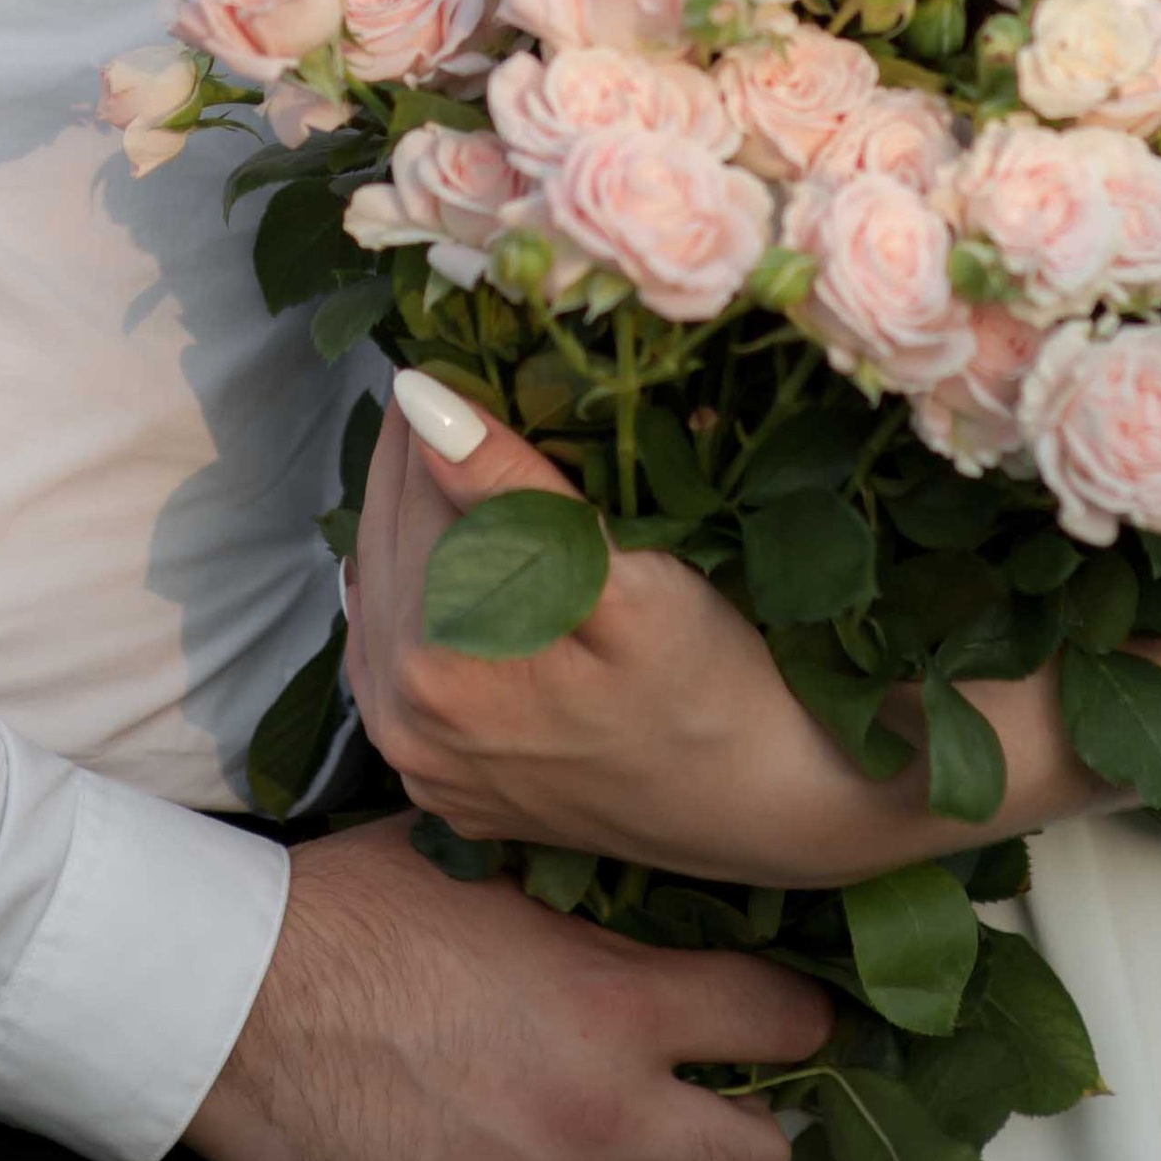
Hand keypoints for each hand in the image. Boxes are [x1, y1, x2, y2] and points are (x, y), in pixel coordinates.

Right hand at [182, 813, 830, 1160]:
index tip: (791, 1014)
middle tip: (716, 1098)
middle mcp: (604, 1112)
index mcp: (616, 1001)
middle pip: (757, 1159)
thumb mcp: (486, 861)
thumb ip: (579, 889)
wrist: (241, 1009)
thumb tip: (633, 879)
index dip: (796, 1013)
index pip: (774, 1019)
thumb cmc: (349, 916)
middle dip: (750, 1124)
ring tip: (622, 1146)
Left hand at [348, 372, 939, 888]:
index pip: (407, 490)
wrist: (775, 810)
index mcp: (436, 664)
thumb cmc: (720, 684)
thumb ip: (510, 491)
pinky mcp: (446, 787)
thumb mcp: (627, 578)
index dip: (435, 408)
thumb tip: (416, 396)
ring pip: (386, 600)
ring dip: (414, 526)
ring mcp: (422, 765)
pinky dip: (419, 601)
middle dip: (418, 463)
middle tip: (462, 385)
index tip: (462, 350)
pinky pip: (399, 667)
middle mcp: (405, 725)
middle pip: (385, 544)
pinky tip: (459, 560)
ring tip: (465, 458)